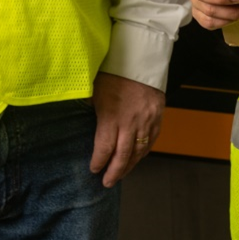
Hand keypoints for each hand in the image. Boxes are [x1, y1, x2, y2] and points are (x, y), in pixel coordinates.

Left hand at [89, 72, 164, 187]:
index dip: (99, 162)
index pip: (104, 148)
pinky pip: (152, 139)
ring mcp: (147, 120)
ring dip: (130, 165)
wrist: (140, 57)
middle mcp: (131, 122)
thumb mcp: (95, 89)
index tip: (94, 169)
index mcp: (112, 116)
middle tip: (107, 182)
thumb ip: (90, 110)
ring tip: (121, 174)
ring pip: (140, 150)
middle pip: (124, 155)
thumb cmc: (113, 71)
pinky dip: (144, 151)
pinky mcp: (158, 115)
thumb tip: (80, 123)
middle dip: (115, 171)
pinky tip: (137, 157)